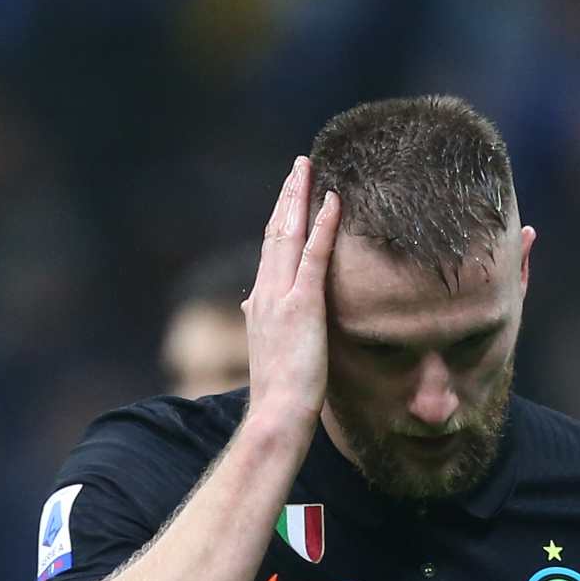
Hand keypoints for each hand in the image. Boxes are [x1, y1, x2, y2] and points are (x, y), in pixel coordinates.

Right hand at [242, 156, 340, 431]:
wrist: (277, 414)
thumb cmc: (279, 393)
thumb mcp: (268, 351)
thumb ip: (260, 323)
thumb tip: (246, 307)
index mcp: (259, 304)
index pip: (269, 251)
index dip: (278, 219)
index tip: (288, 194)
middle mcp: (264, 294)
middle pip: (274, 233)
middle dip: (286, 196)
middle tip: (299, 165)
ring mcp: (281, 297)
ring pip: (287, 235)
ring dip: (299, 198)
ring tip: (310, 168)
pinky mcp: (303, 305)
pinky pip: (313, 256)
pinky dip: (322, 225)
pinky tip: (333, 200)